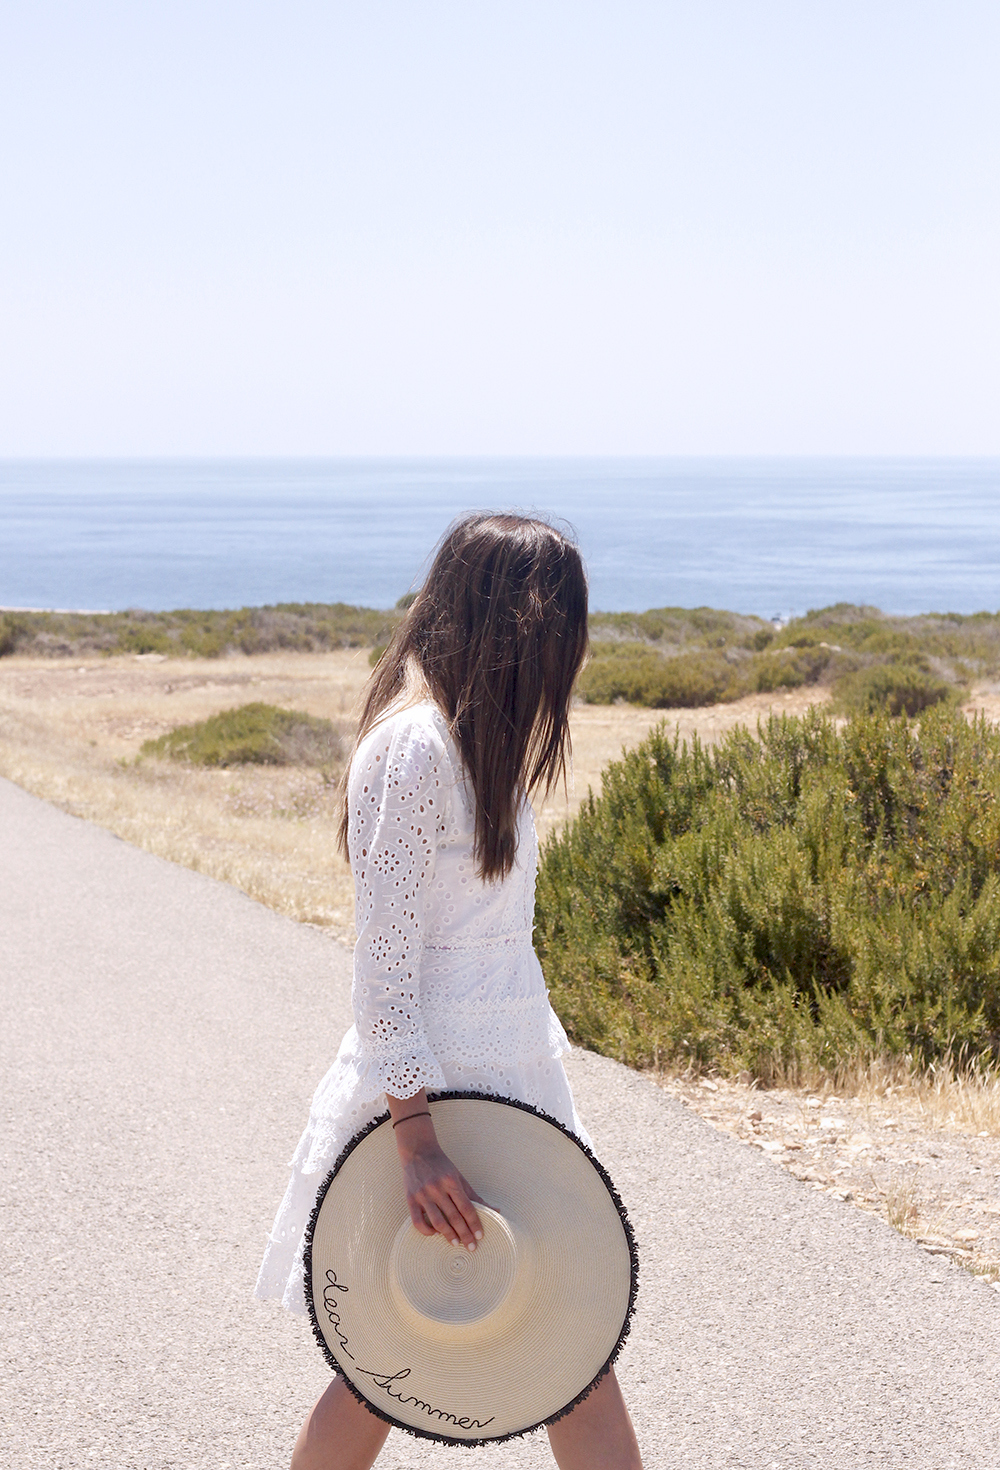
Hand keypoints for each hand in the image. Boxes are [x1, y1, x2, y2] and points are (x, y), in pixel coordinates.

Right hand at [393, 1114, 484, 1249]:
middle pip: (454, 1217)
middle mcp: (437, 1188)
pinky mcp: (410, 1199)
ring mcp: (422, 1194)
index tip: (480, 1236)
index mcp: (451, 1182)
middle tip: (472, 1247)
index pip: (466, 1207)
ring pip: (437, 1221)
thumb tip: (496, 1210)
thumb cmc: (442, 1165)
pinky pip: (417, 1221)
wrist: (417, 1150)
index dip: (474, 1223)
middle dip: (465, 1234)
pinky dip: (427, 1231)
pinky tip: (435, 1234)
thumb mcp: (459, 1177)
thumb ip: (474, 1196)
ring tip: (456, 1243)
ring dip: (448, 1235)